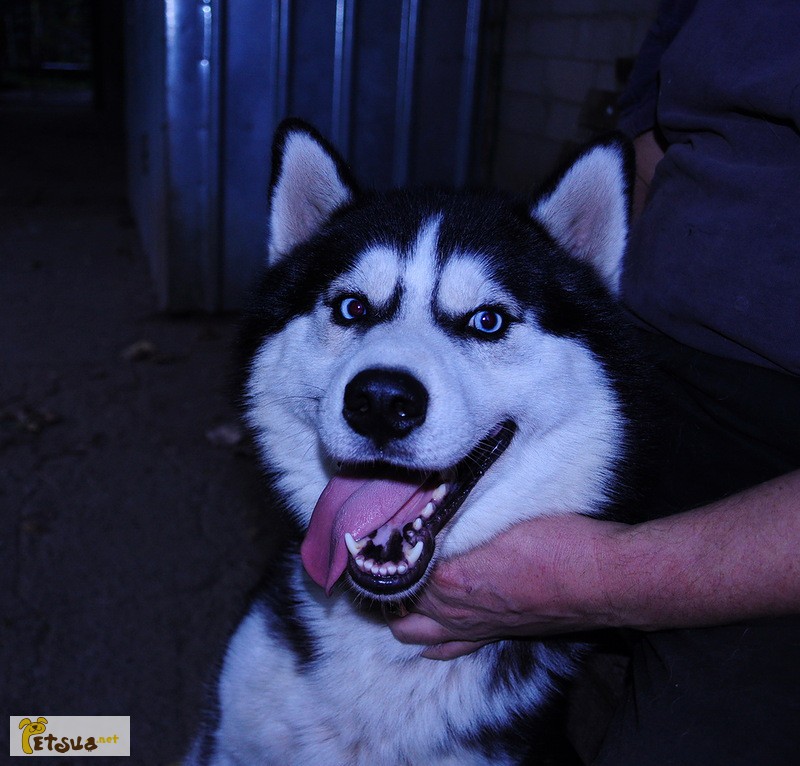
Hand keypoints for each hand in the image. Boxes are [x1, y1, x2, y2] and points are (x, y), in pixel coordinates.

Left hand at [387, 514, 624, 659]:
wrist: (602, 580)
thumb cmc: (557, 542)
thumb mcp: (502, 517)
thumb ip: (460, 518)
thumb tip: (428, 511)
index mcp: (451, 578)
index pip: (398, 569)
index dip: (384, 551)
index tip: (376, 534)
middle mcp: (455, 609)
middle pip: (397, 603)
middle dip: (384, 584)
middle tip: (382, 558)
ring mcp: (473, 627)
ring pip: (415, 631)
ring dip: (402, 613)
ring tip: (396, 590)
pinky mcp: (493, 635)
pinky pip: (448, 648)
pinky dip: (431, 641)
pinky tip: (426, 635)